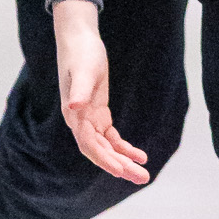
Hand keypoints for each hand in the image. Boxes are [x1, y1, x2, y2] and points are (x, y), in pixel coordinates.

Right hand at [53, 0, 148, 184]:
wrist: (79, 39)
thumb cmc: (81, 53)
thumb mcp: (84, 70)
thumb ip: (80, 90)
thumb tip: (74, 107)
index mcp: (73, 115)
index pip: (89, 144)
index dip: (104, 158)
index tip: (120, 171)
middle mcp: (79, 122)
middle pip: (100, 151)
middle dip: (120, 166)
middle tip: (143, 178)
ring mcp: (89, 119)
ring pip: (107, 148)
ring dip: (124, 161)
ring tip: (144, 174)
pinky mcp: (99, 113)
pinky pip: (112, 137)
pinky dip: (124, 147)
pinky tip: (140, 156)